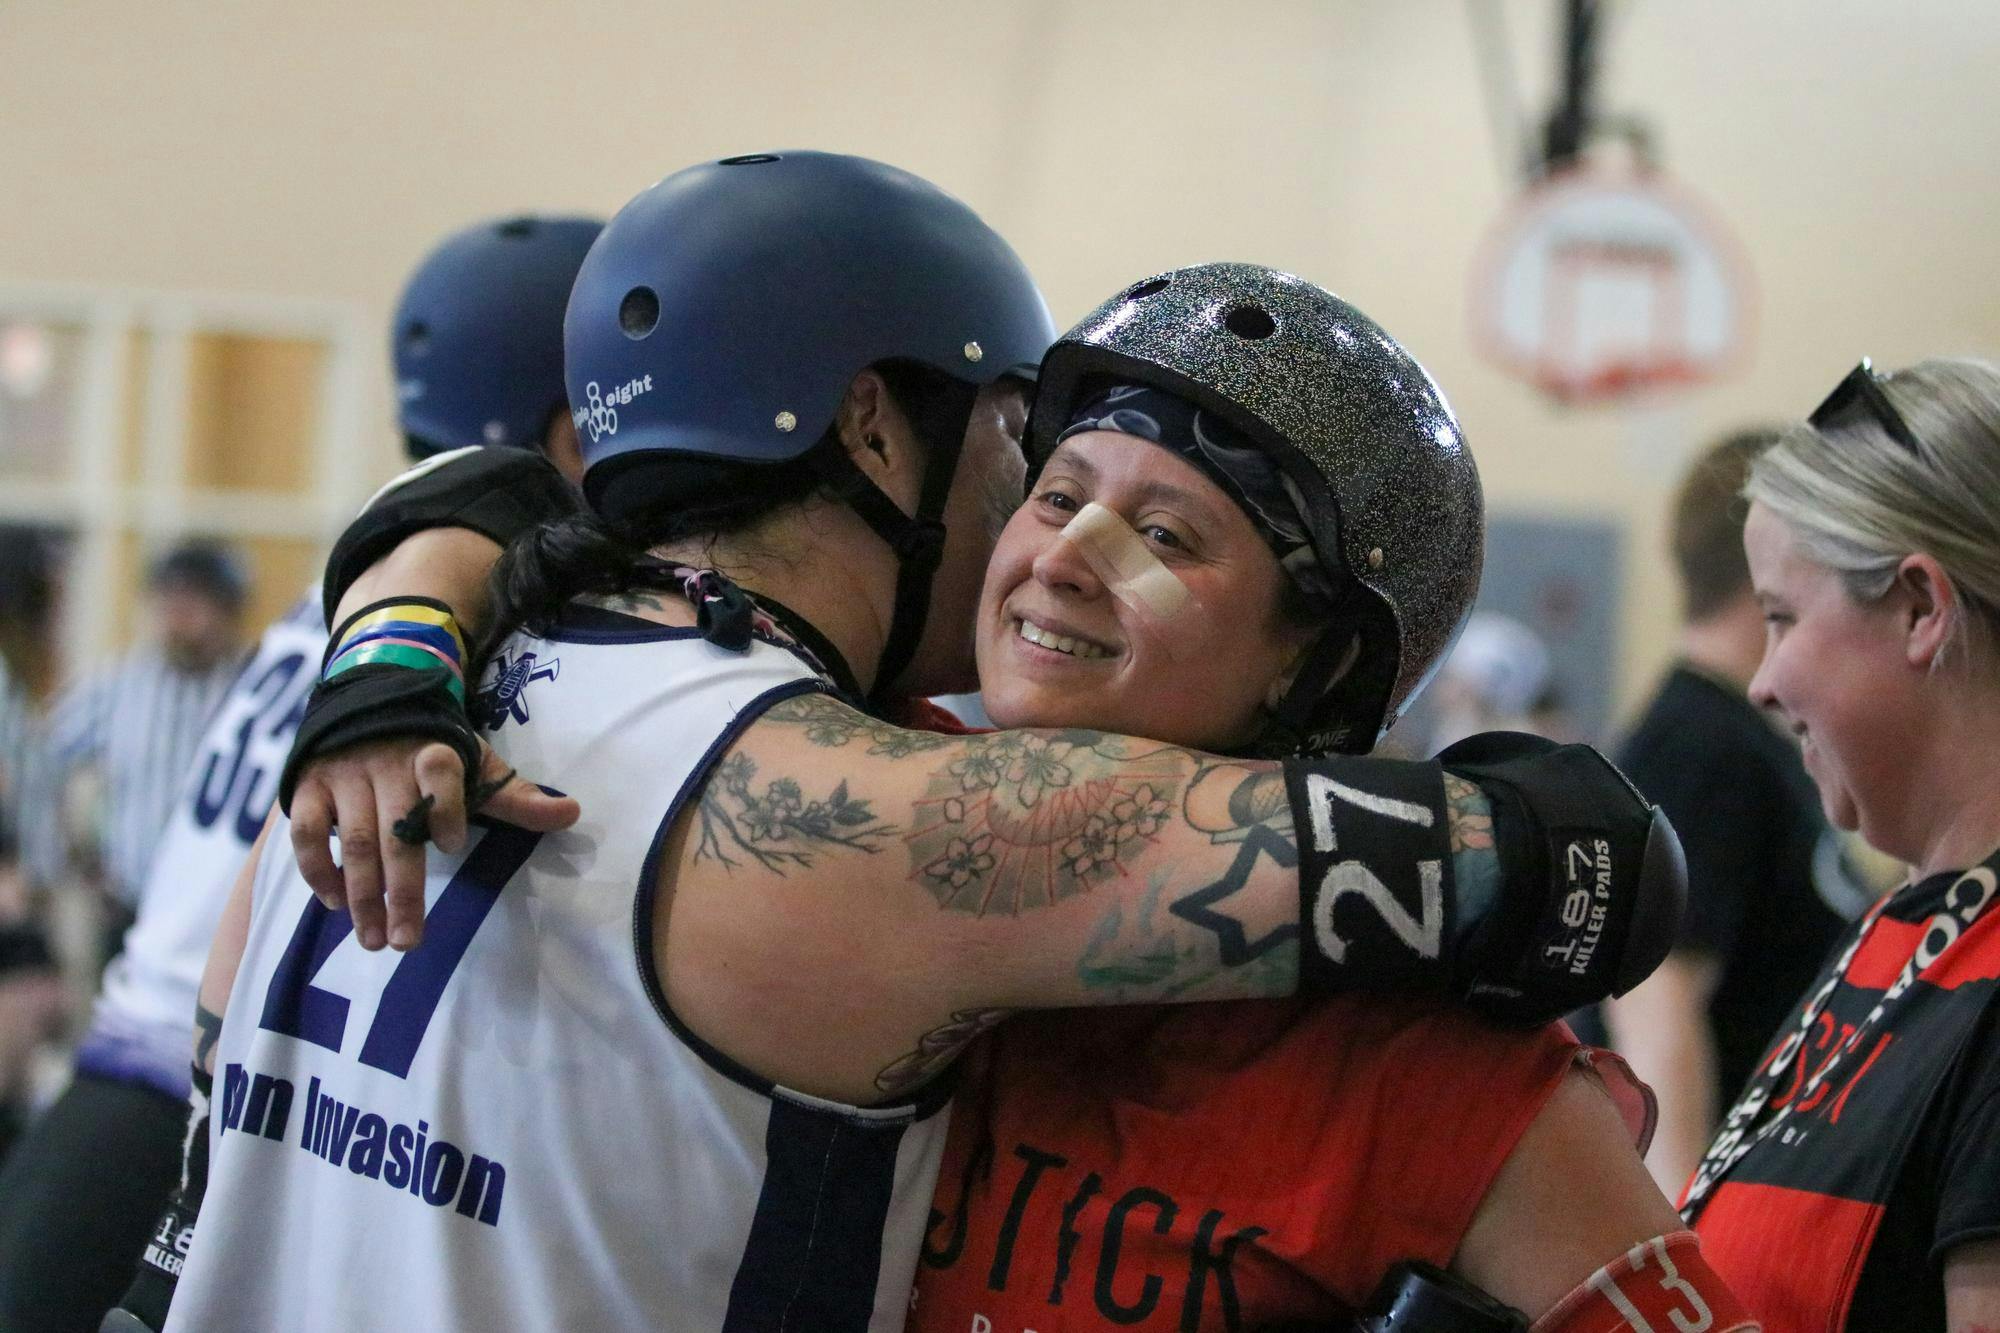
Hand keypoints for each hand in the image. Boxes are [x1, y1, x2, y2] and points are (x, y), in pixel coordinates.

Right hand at [288, 737, 578, 951]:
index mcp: (432, 751)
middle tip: (408, 943)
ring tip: (375, 940)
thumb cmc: (432, 747)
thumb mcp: (476, 764)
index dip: (446, 807)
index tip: (452, 845)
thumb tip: (572, 813)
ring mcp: (343, 774)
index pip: (441, 774)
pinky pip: (306, 832)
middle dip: (401, 890)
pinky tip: (334, 904)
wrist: (371, 700)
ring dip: (362, 895)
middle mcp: (385, 762)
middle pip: (394, 830)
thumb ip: (514, 797)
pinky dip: (318, 869)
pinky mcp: (308, 785)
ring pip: (351, 840)